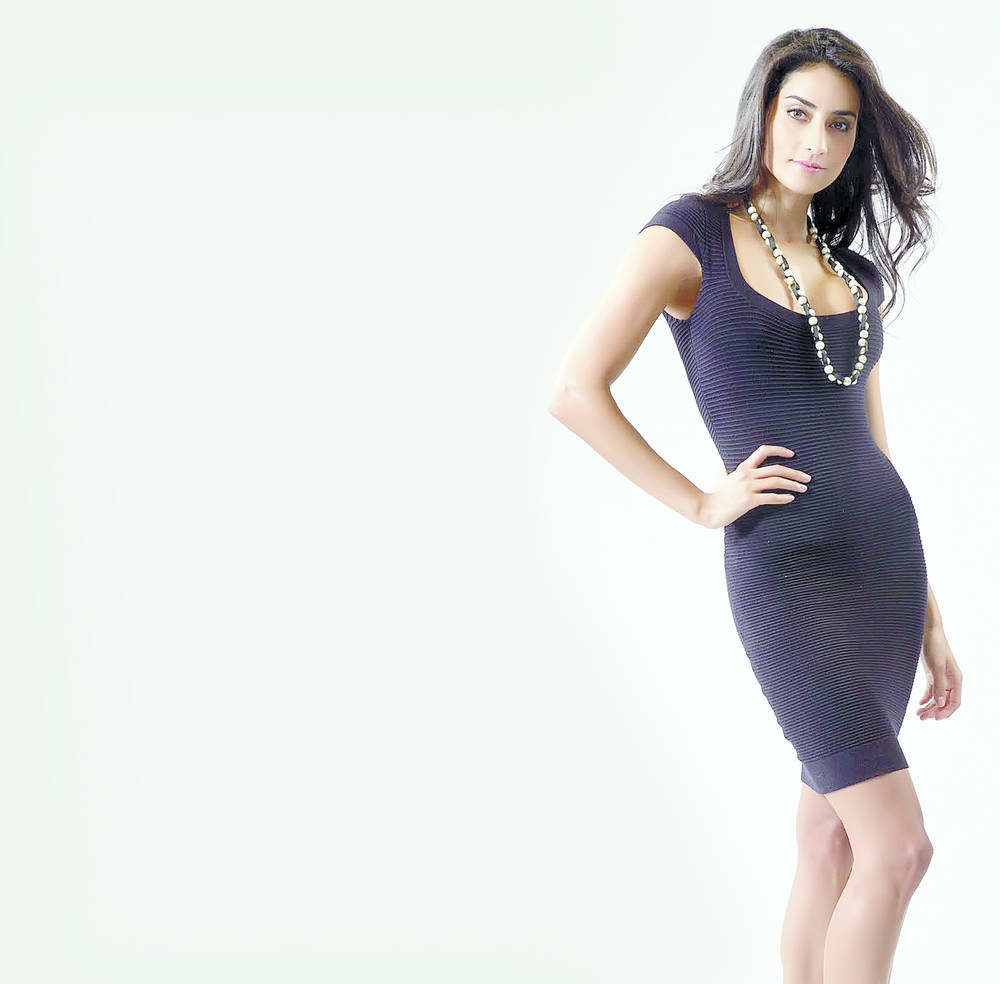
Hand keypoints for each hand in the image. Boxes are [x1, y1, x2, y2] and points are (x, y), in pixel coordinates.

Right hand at [697, 444, 811, 529]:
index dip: (779, 450)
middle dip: (795, 473)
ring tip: (803, 489)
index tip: (792, 454)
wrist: (707, 509)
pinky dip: (783, 498)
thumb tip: (721, 462)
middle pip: (777, 469)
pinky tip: (791, 499)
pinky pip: (770, 498)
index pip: (763, 451)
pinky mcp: (749, 501)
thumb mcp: (719, 478)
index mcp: (743, 468)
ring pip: (776, 482)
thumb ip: (723, 469)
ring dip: (793, 485)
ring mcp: (748, 488)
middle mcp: (747, 475)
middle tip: (807, 478)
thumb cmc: (715, 495)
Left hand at [915, 626, 961, 719]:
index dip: (946, 712)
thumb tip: (940, 703)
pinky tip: (919, 704)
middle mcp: (950, 680)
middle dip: (934, 711)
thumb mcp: (936, 667)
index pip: (955, 702)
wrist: (926, 631)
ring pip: (937, 697)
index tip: (935, 719)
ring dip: (929, 706)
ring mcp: (942, 677)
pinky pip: (931, 689)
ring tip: (918, 714)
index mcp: (956, 679)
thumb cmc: (934, 646)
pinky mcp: (932, 673)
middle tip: (921, 718)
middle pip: (945, 701)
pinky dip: (926, 697)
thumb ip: (939, 686)